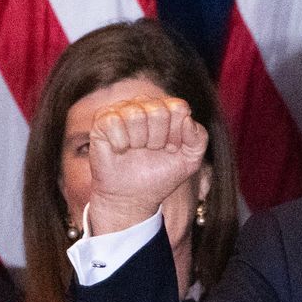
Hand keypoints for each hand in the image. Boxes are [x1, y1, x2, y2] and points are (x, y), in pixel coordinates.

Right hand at [85, 97, 208, 236]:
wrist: (132, 197)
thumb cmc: (160, 175)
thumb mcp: (190, 160)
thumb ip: (199, 138)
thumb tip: (187, 119)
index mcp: (167, 109)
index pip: (178, 107)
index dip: (176, 133)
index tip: (171, 149)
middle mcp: (144, 104)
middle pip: (158, 110)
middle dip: (158, 138)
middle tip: (152, 151)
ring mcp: (122, 110)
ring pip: (135, 114)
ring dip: (139, 141)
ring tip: (137, 150)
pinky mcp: (102, 121)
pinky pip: (113, 121)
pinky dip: (120, 142)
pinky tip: (121, 150)